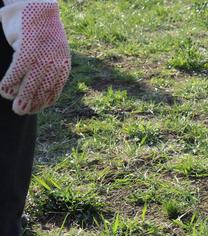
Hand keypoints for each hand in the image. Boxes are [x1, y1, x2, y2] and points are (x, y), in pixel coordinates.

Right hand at [0, 0, 70, 114]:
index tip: (36, 109)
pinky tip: (3, 89)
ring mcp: (42, 55)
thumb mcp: (52, 49)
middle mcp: (55, 61)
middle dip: (33, 103)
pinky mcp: (28, 48)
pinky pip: (18, 70)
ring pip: (32, 82)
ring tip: (15, 108)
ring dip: (22, 97)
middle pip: (44, 88)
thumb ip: (50, 66)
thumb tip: (41, 84)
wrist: (39, 5)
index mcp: (63, 63)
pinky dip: (10, 82)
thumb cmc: (41, 29)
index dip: (45, 101)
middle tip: (22, 113)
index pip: (55, 88)